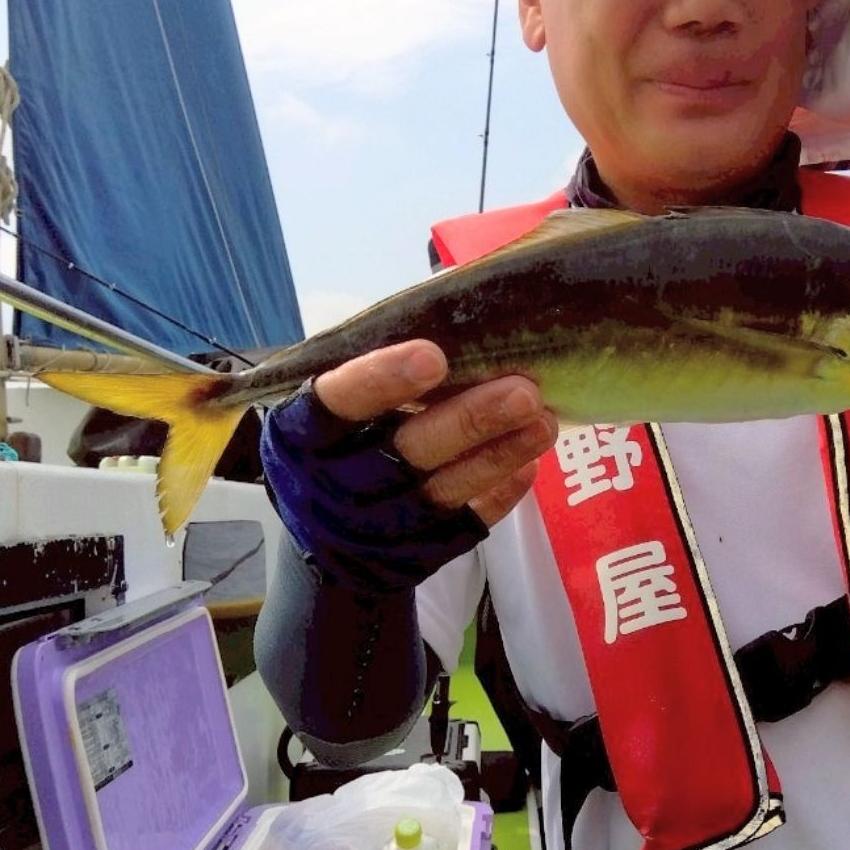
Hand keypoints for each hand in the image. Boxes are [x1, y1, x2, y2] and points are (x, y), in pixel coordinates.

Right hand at [261, 340, 557, 589]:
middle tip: (522, 390)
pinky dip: (499, 493)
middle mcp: (338, 481)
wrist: (325, 540)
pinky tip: (529, 462)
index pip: (339, 401)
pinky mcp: (416, 553)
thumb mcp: (332, 402)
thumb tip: (449, 297)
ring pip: (445, 489)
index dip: (382, 379)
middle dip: (469, 421)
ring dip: (499, 453)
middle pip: (408, 450)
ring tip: (543, 419)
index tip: (433, 355)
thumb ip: (377, 365)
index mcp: (306, 430)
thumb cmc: (339, 439)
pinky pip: (465, 525)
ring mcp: (379, 525)